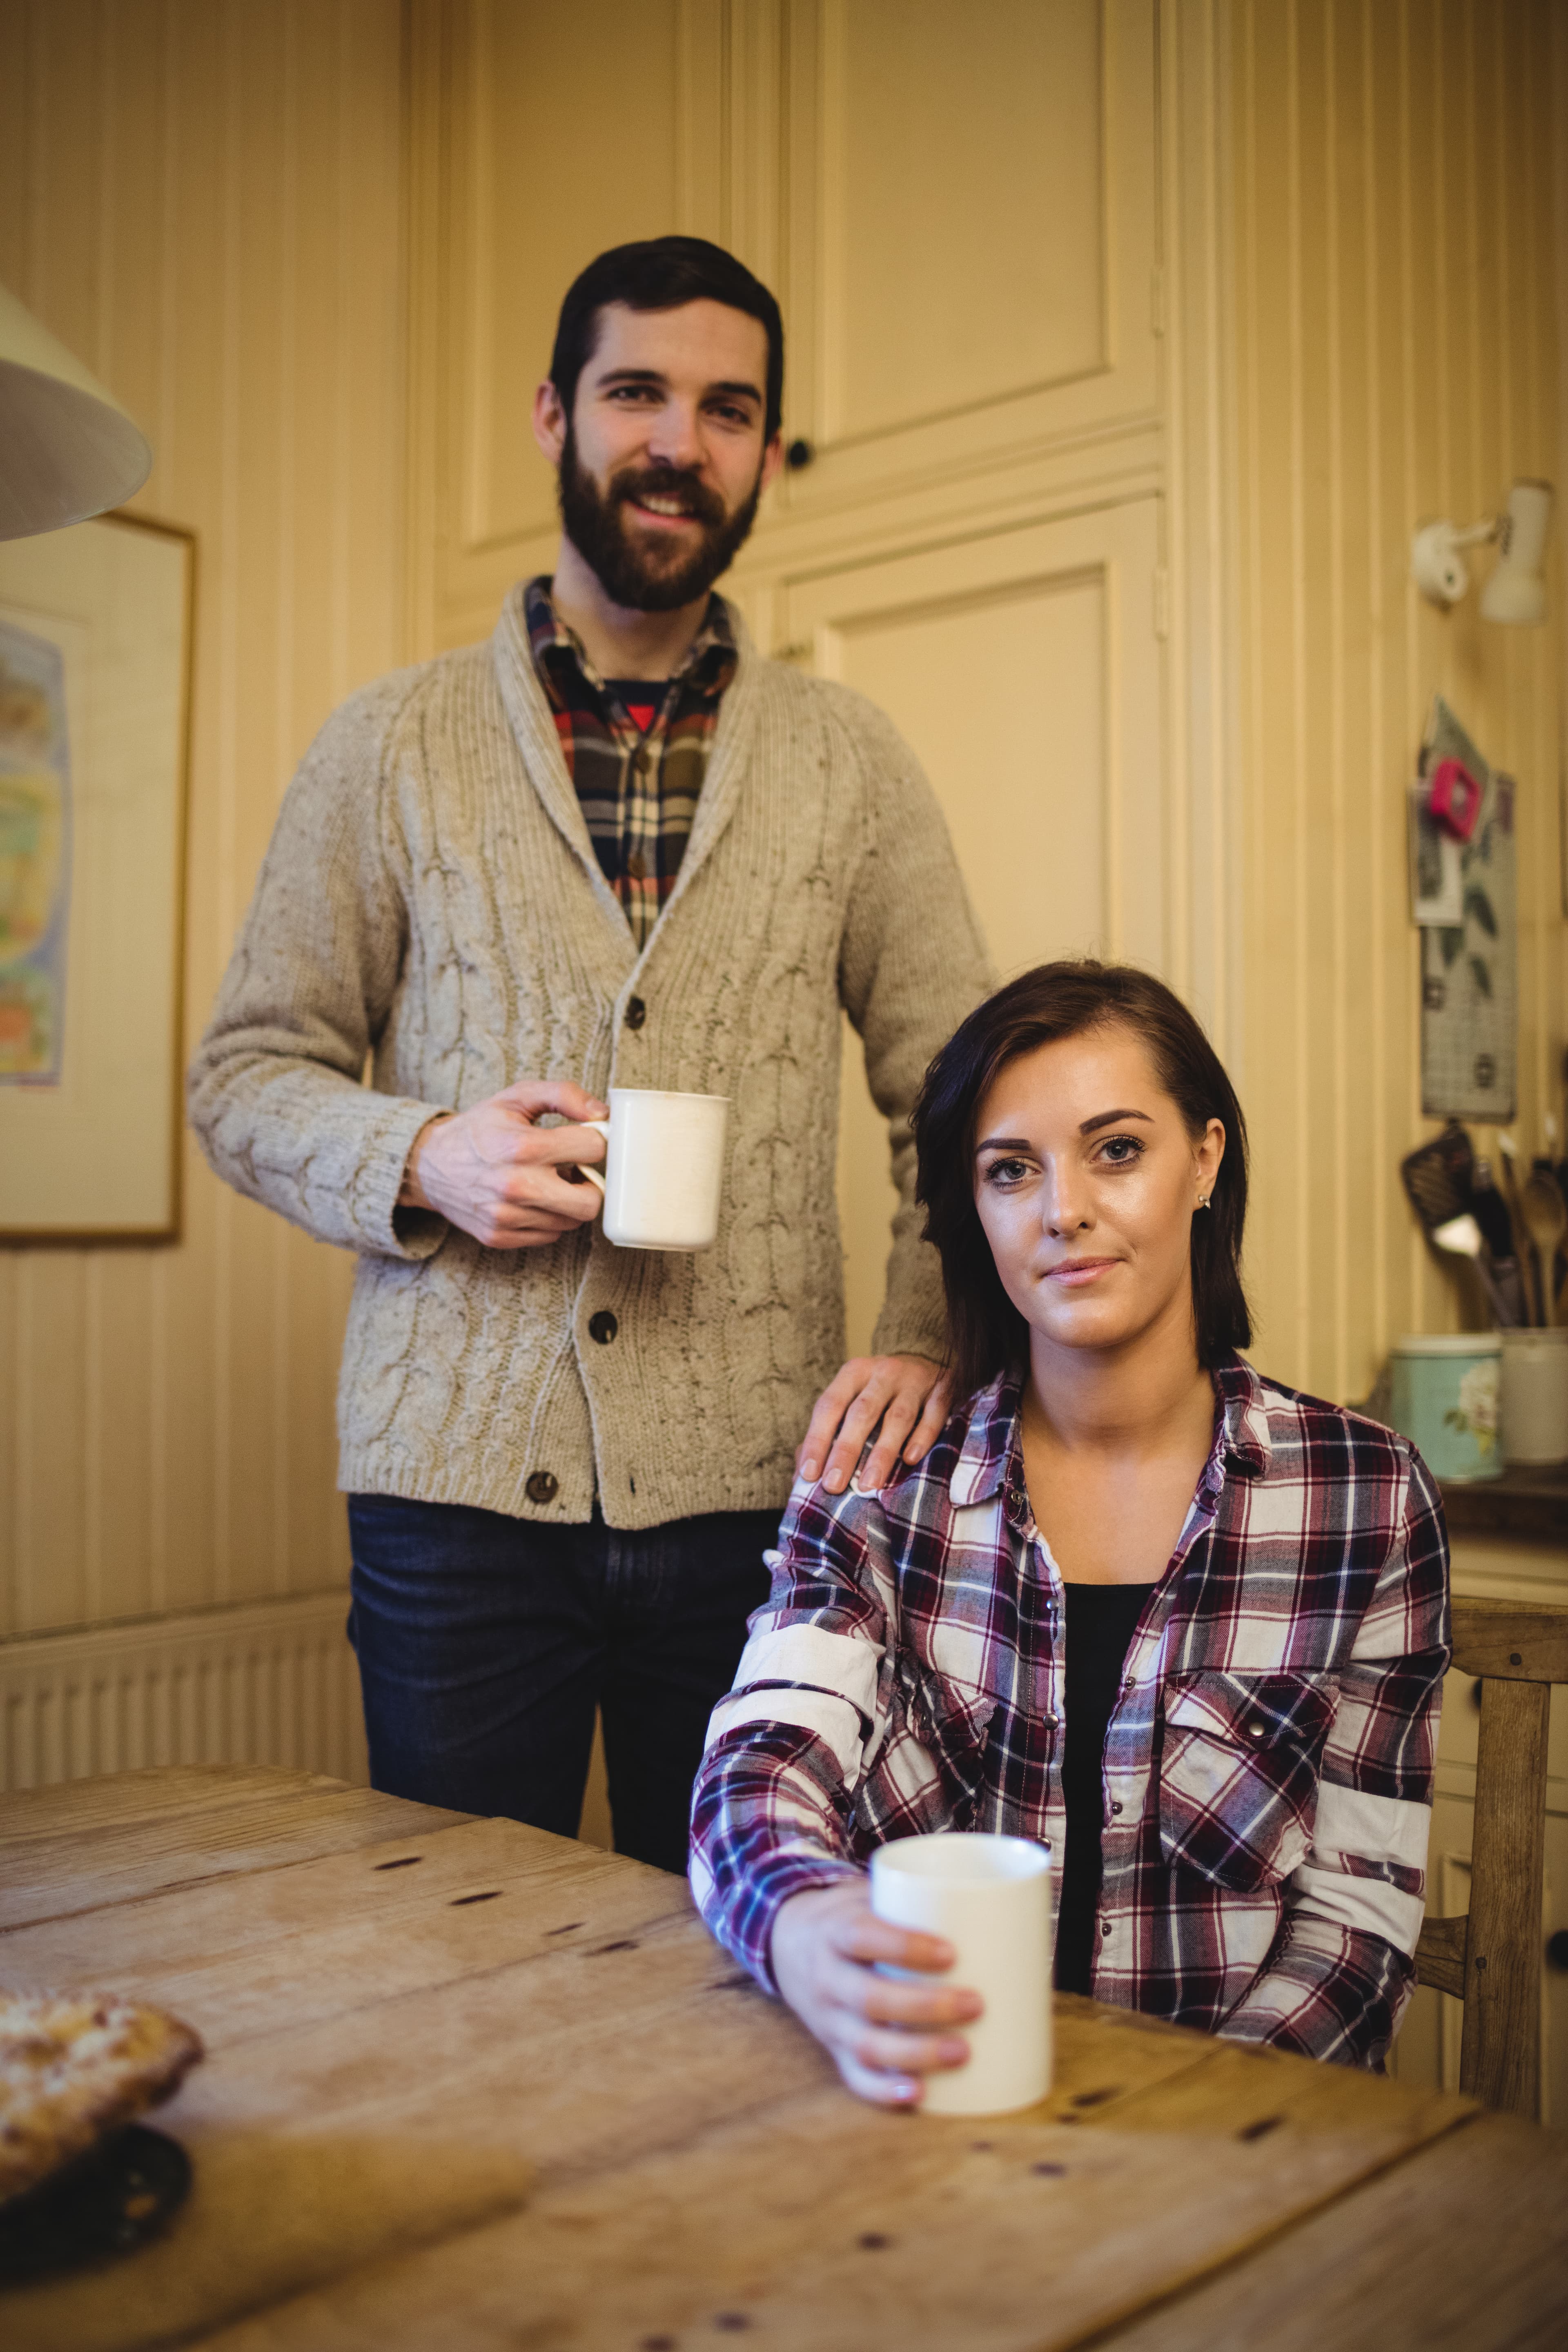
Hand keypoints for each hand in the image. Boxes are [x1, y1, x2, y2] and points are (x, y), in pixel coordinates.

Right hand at [399, 1080, 607, 1248]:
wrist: (430, 1164)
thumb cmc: (480, 1128)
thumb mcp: (517, 1097)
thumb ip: (563, 1095)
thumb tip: (601, 1113)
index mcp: (523, 1146)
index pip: (593, 1149)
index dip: (596, 1141)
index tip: (585, 1139)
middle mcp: (516, 1186)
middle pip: (590, 1202)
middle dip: (590, 1184)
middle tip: (575, 1169)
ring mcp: (507, 1216)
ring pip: (571, 1221)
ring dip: (567, 1201)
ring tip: (546, 1180)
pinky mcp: (500, 1237)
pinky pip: (549, 1235)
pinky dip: (548, 1218)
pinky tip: (532, 1199)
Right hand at [770, 1878, 979, 2106]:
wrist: (788, 1942)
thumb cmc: (849, 1917)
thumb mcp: (867, 1897)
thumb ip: (913, 1903)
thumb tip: (996, 1907)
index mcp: (834, 1931)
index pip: (861, 1937)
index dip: (904, 1946)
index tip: (951, 1952)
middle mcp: (826, 1978)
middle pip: (869, 1999)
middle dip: (925, 2007)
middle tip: (976, 2004)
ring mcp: (828, 2020)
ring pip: (866, 2044)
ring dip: (917, 2053)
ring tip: (963, 2051)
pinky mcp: (834, 2050)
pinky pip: (856, 2077)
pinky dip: (887, 2090)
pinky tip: (920, 2092)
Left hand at [797, 1355, 950, 1493]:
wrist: (928, 1358)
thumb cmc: (880, 1392)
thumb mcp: (852, 1399)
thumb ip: (827, 1433)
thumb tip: (801, 1475)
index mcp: (854, 1373)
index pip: (830, 1405)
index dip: (817, 1439)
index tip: (809, 1474)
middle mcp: (883, 1373)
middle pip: (862, 1412)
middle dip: (846, 1450)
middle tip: (834, 1485)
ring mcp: (915, 1380)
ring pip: (898, 1417)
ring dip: (883, 1452)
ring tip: (870, 1484)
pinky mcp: (943, 1389)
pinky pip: (934, 1414)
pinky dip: (922, 1437)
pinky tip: (910, 1460)